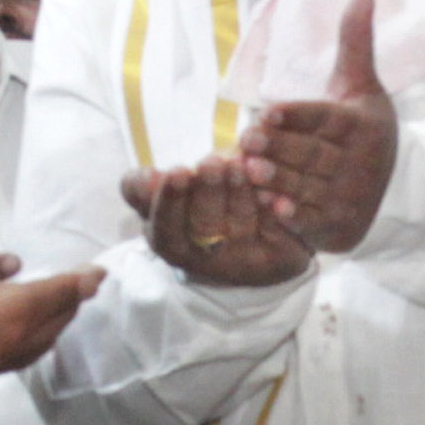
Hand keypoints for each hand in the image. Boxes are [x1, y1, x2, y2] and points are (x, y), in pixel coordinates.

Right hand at [123, 160, 314, 288]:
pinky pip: (278, 233)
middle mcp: (208, 260)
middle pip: (204, 228)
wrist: (259, 239)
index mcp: (174, 245)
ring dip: (238, 193)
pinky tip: (274, 191)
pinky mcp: (279, 259)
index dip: (169, 203)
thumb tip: (145, 179)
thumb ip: (145, 189)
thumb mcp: (168, 197)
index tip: (176, 172)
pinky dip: (277, 210)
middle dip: (206, 192)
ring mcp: (244, 262)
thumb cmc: (201, 206)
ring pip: (240, 226)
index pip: (165, 231)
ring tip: (239, 164)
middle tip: (211, 162)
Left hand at [233, 0, 396, 252]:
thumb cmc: (360, 127)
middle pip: (313, 155)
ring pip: (307, 186)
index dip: (296, 117)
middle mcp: (367, 165)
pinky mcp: (343, 226)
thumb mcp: (359, 85)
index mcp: (368, 127)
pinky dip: (290, 214)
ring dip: (276, 180)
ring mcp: (355, 198)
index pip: (327, 120)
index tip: (266, 113)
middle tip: (244, 140)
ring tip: (248, 170)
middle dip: (277, 148)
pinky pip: (311, 219)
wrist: (382, 185)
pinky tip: (269, 206)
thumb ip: (355, 42)